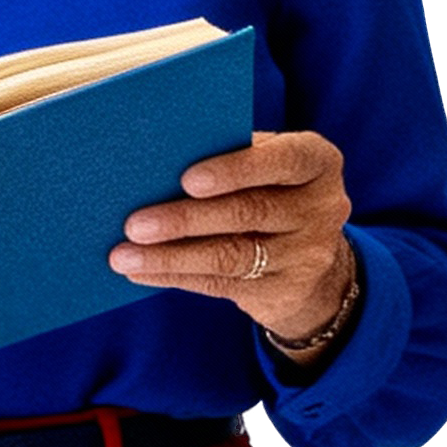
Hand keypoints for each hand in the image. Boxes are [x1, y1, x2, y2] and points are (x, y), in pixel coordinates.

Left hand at [107, 129, 352, 344]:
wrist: (310, 259)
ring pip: (231, 255)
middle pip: (249, 212)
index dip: (236, 169)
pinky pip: (222, 285)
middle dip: (185, 218)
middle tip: (133, 224)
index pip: (283, 160)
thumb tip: (157, 159)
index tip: (187, 178)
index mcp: (317, 162)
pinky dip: (176, 276)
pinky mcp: (286, 292)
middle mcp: (323, 207)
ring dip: (170, 256)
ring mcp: (308, 255)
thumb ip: (231, 155)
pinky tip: (141, 272)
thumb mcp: (266, 167)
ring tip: (123, 255)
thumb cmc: (269, 191)